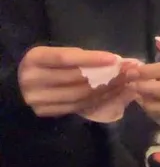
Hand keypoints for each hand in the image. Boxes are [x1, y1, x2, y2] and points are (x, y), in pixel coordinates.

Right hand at [17, 46, 132, 117]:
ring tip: (127, 81)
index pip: (66, 58)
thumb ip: (79, 56)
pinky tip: (114, 92)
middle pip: (76, 79)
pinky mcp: (46, 112)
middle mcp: (33, 80)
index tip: (115, 59)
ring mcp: (38, 99)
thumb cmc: (47, 64)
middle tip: (130, 71)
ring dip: (108, 88)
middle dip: (107, 75)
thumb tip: (114, 61)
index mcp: (35, 59)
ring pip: (80, 95)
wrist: (22, 85)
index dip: (91, 59)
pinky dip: (99, 99)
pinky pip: (78, 106)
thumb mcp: (56, 54)